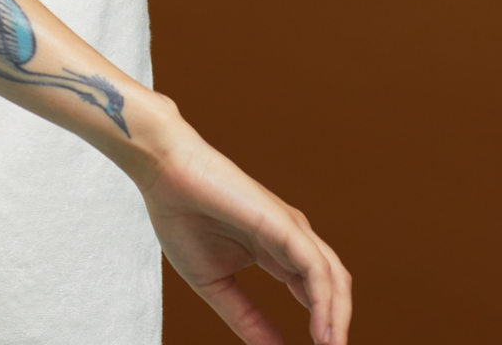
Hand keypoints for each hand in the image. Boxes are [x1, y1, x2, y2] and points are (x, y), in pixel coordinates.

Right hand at [131, 111, 350, 344]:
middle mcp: (289, 237)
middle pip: (332, 286)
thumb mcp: (215, 283)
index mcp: (274, 249)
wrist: (164, 172)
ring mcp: (289, 228)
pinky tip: (323, 331)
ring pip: (333, 277)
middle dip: (337, 324)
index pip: (311, 292)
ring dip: (338, 318)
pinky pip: (316, 267)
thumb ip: (245, 316)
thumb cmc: (181, 217)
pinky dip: (326, 302)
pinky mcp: (283, 223)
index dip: (321, 325)